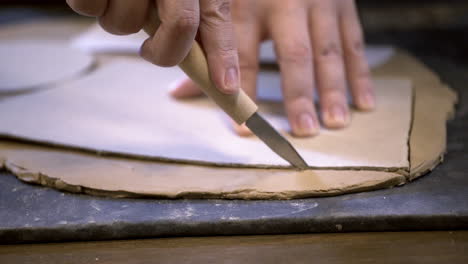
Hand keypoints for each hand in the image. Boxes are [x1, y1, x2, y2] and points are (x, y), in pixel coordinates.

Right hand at [66, 0, 240, 94]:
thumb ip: (193, 10)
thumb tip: (199, 59)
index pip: (216, 20)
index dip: (222, 57)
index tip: (226, 87)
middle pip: (174, 33)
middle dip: (161, 52)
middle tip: (151, 50)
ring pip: (123, 25)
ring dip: (119, 17)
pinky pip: (87, 8)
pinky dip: (89, 2)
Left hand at [172, 0, 374, 136]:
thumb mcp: (225, 8)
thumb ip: (206, 50)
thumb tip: (179, 93)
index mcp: (246, 6)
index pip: (242, 56)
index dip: (243, 93)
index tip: (243, 128)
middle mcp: (283, 3)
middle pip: (292, 55)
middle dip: (297, 95)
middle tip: (303, 130)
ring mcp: (317, 2)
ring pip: (327, 50)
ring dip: (332, 89)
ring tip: (334, 123)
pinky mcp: (343, 3)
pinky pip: (353, 41)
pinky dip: (360, 74)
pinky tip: (363, 103)